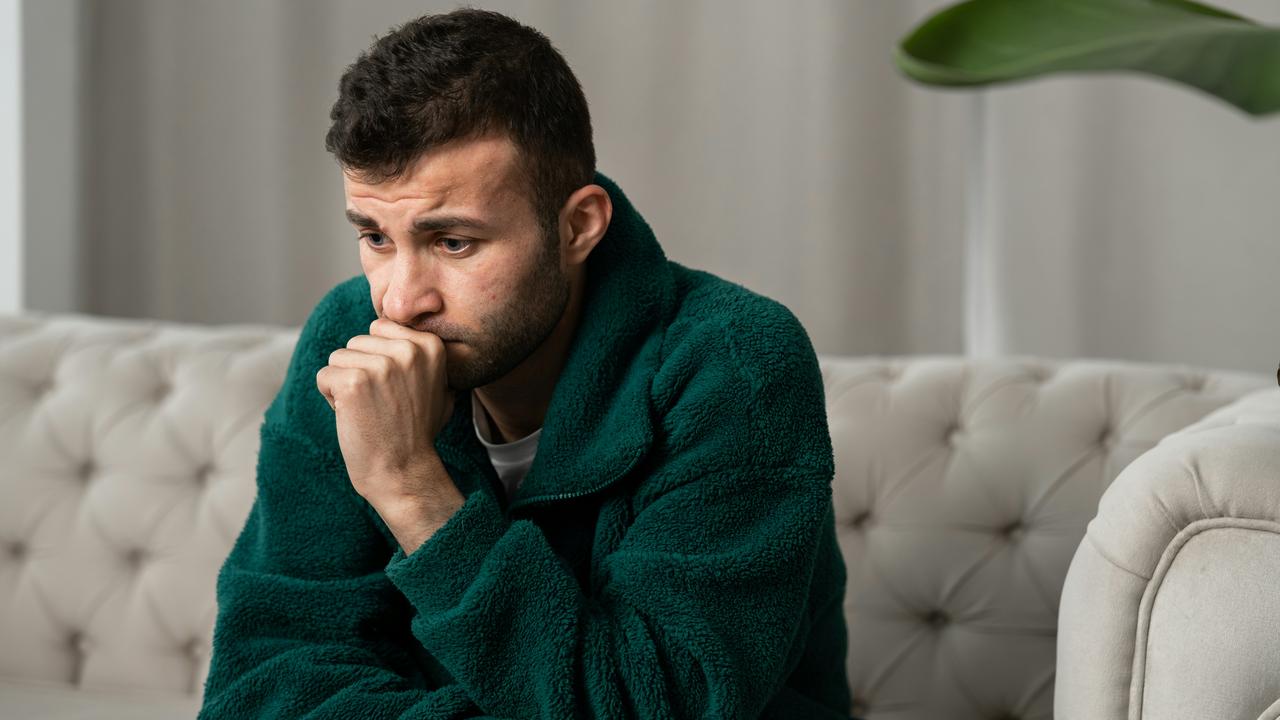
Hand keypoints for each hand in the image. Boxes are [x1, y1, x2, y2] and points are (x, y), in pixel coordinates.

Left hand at [315, 318, 459, 518]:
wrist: (403, 472)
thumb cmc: (416, 432)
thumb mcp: (438, 386)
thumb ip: (422, 356)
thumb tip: (413, 327)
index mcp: (429, 345)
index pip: (380, 328)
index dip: (379, 358)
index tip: (395, 389)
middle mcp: (408, 350)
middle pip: (357, 341)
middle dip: (360, 370)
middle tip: (380, 403)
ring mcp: (380, 366)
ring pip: (338, 358)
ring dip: (344, 384)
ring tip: (368, 410)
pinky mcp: (353, 383)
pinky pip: (323, 376)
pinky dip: (330, 398)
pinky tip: (353, 417)